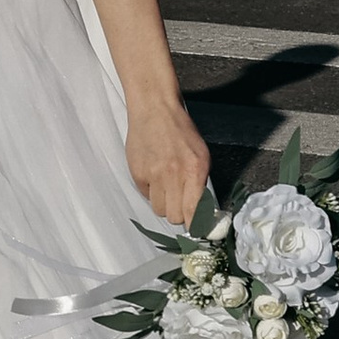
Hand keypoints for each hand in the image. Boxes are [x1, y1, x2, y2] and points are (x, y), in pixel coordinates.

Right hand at [126, 96, 210, 227]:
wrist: (155, 110)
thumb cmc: (181, 131)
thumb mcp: (200, 155)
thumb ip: (199, 182)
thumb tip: (197, 210)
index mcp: (194, 170)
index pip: (193, 212)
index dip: (195, 225)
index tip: (195, 228)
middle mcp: (174, 175)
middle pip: (175, 216)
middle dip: (179, 214)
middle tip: (179, 203)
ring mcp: (154, 175)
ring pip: (159, 210)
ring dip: (164, 204)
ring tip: (166, 187)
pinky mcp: (137, 173)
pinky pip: (145, 196)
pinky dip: (150, 191)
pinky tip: (154, 175)